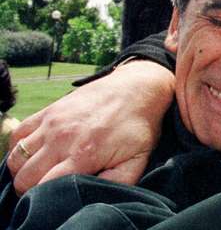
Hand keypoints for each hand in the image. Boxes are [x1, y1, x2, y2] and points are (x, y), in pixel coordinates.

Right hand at [7, 60, 174, 193]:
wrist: (138, 87)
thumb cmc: (139, 125)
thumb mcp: (139, 158)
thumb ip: (117, 182)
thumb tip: (92, 195)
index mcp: (84, 154)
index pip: (44, 187)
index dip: (45, 198)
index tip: (55, 198)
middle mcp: (62, 138)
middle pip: (25, 177)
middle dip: (30, 188)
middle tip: (46, 188)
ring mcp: (53, 123)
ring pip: (16, 158)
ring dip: (22, 170)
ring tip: (39, 173)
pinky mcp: (49, 110)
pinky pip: (18, 134)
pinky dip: (18, 148)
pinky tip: (33, 153)